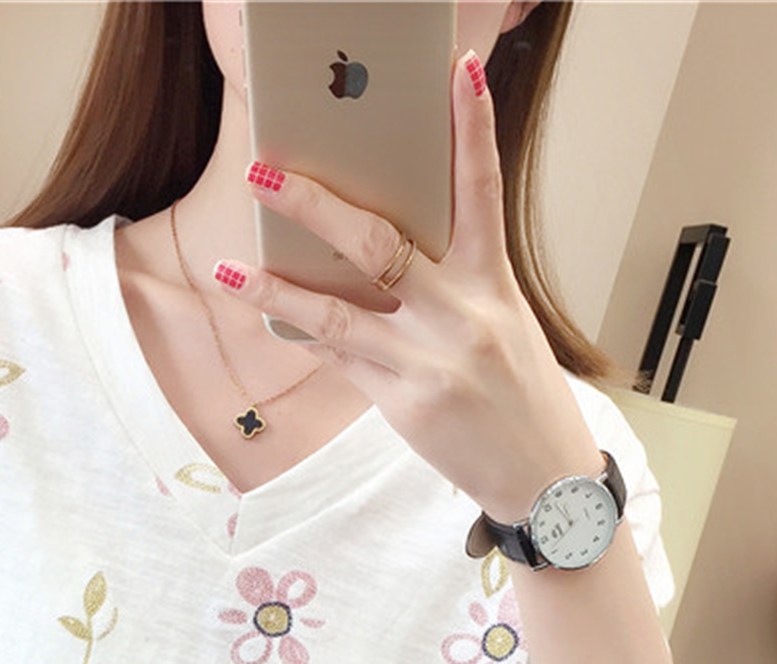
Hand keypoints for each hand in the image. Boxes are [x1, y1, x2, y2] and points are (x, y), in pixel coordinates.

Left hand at [217, 49, 602, 525]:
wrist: (546, 480)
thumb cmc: (521, 397)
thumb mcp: (501, 328)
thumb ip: (450, 290)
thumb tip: (376, 260)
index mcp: (494, 283)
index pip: (483, 190)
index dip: (473, 128)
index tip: (460, 71)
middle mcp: (462, 314)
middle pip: (379, 242)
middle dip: (314, 205)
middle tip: (265, 171)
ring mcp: (430, 360)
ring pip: (337, 311)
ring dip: (275, 287)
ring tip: (231, 266)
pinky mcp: (405, 401)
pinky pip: (341, 359)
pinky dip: (305, 336)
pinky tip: (269, 320)